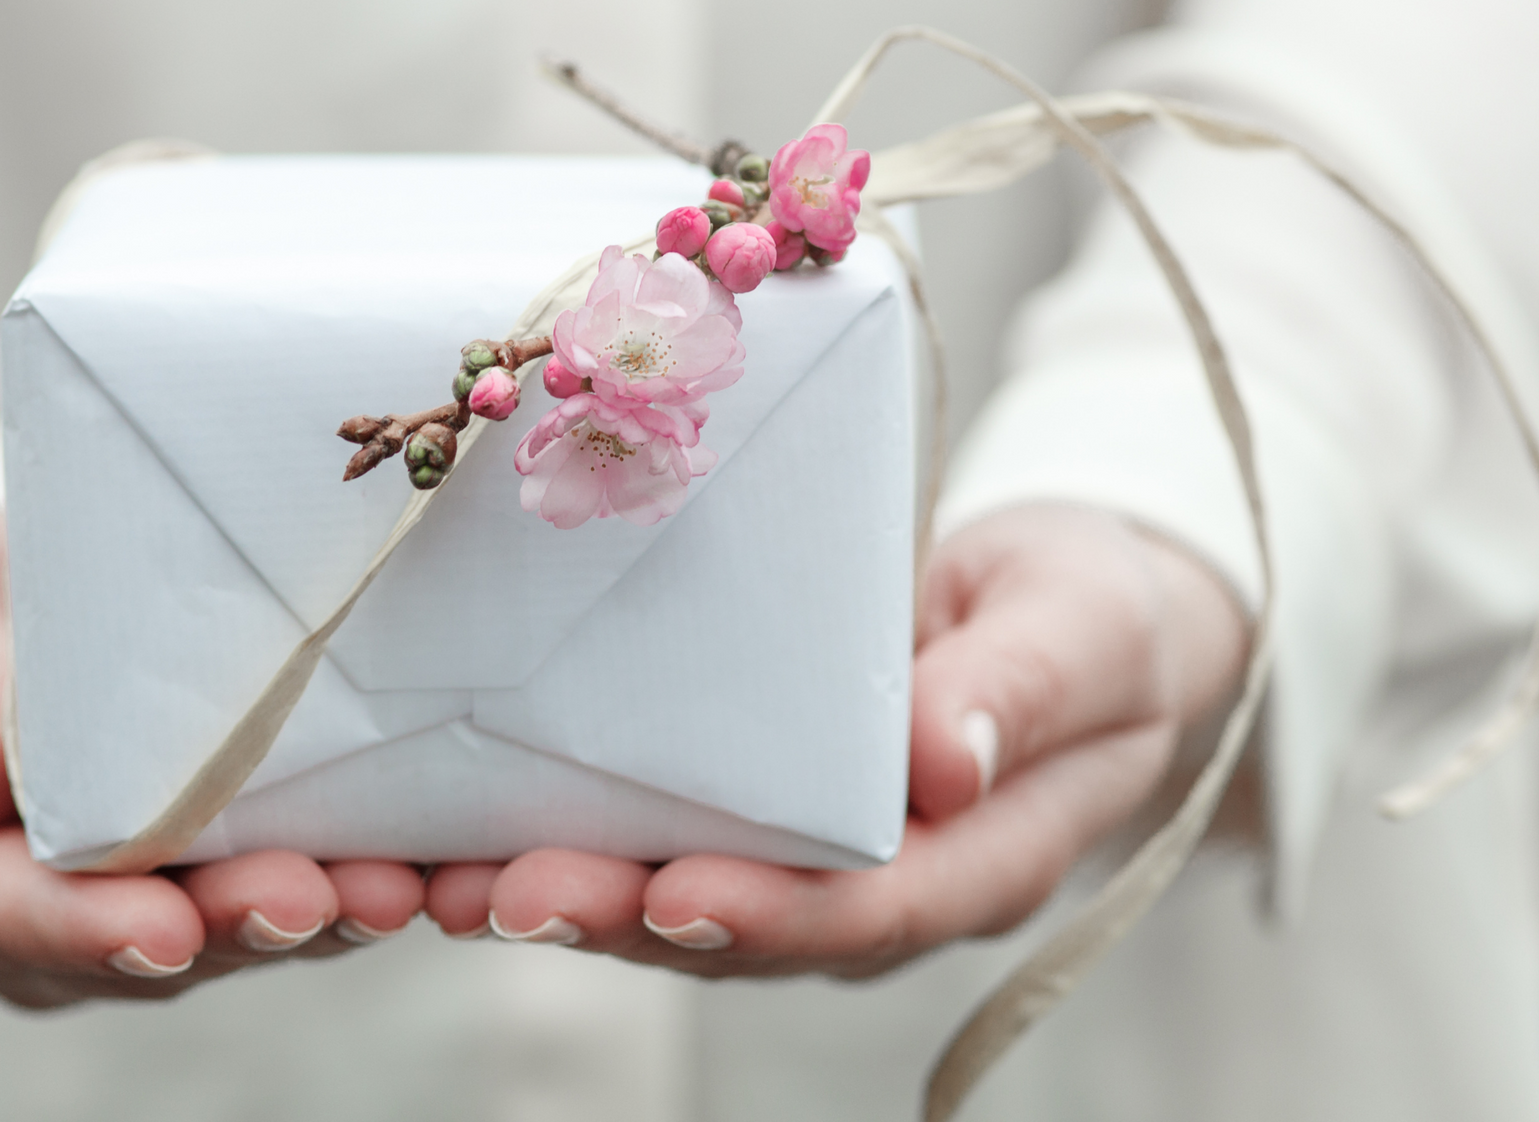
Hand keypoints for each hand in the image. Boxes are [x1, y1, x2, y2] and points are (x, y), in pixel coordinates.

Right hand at [0, 491, 426, 1007]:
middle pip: (122, 947)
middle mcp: (7, 912)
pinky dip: (338, 876)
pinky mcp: (178, 865)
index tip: (161, 926)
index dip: (76, 927)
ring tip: (395, 890)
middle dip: (229, 927)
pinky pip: (257, 886)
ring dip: (308, 916)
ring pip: (209, 935)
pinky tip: (421, 864)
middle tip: (315, 898)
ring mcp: (98, 902)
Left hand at [417, 504, 1248, 975]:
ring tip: (440, 882)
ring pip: (673, 901)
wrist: (1075, 610)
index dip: (771, 912)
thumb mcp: (1086, 626)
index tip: (676, 892)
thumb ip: (1023, 690)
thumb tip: (943, 765)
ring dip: (561, 896)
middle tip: (502, 894)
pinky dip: (551, 835)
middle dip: (619, 916)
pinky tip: (450, 831)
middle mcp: (878, 884)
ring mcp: (804, 856)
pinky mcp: (745, 805)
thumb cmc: (1097, 612)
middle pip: (741, 927)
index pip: (871, 908)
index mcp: (979, 859)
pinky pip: (646, 837)